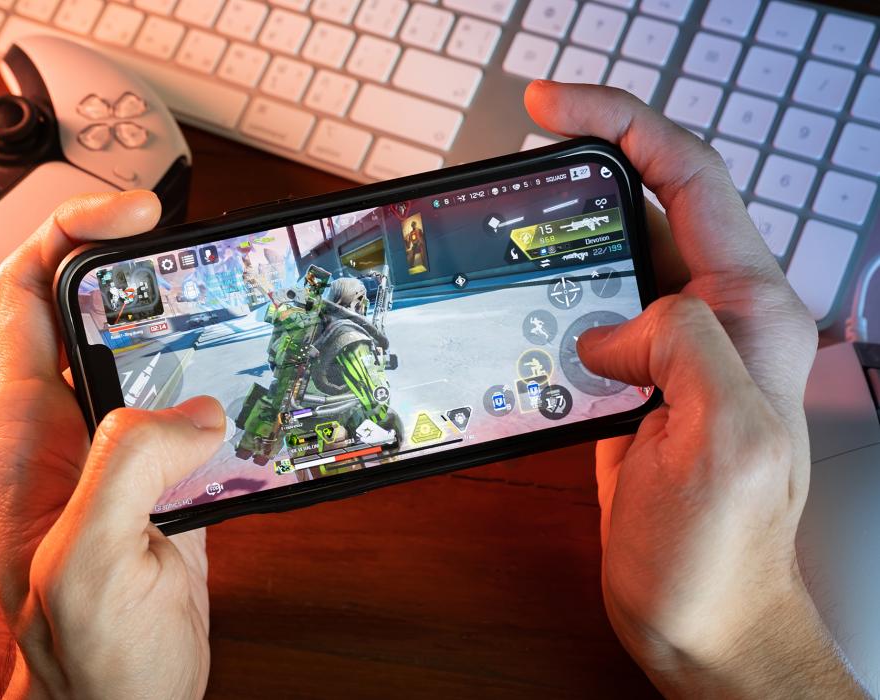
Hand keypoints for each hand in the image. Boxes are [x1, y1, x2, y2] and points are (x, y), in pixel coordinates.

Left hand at [0, 191, 223, 699]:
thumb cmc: (84, 652)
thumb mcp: (90, 560)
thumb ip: (128, 469)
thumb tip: (195, 411)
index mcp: (23, 430)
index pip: (28, 291)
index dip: (72, 232)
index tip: (133, 212)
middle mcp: (68, 426)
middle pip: (100, 306)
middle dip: (150, 267)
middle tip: (203, 253)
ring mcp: (121, 446)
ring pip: (156, 350)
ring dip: (200, 325)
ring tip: (244, 302)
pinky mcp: (167, 471)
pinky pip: (198, 402)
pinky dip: (232, 381)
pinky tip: (264, 380)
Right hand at [524, 81, 865, 696]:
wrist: (702, 617)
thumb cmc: (726, 550)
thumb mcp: (727, 442)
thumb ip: (686, 349)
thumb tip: (615, 323)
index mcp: (746, 312)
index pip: (690, 180)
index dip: (622, 125)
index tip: (553, 108)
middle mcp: (711, 319)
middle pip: (643, 206)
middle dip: (577, 171)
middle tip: (514, 164)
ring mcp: (667, 351)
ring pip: (603, 262)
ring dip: (550, 243)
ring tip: (499, 235)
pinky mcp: (629, 384)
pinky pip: (581, 317)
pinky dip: (541, 303)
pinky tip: (509, 311)